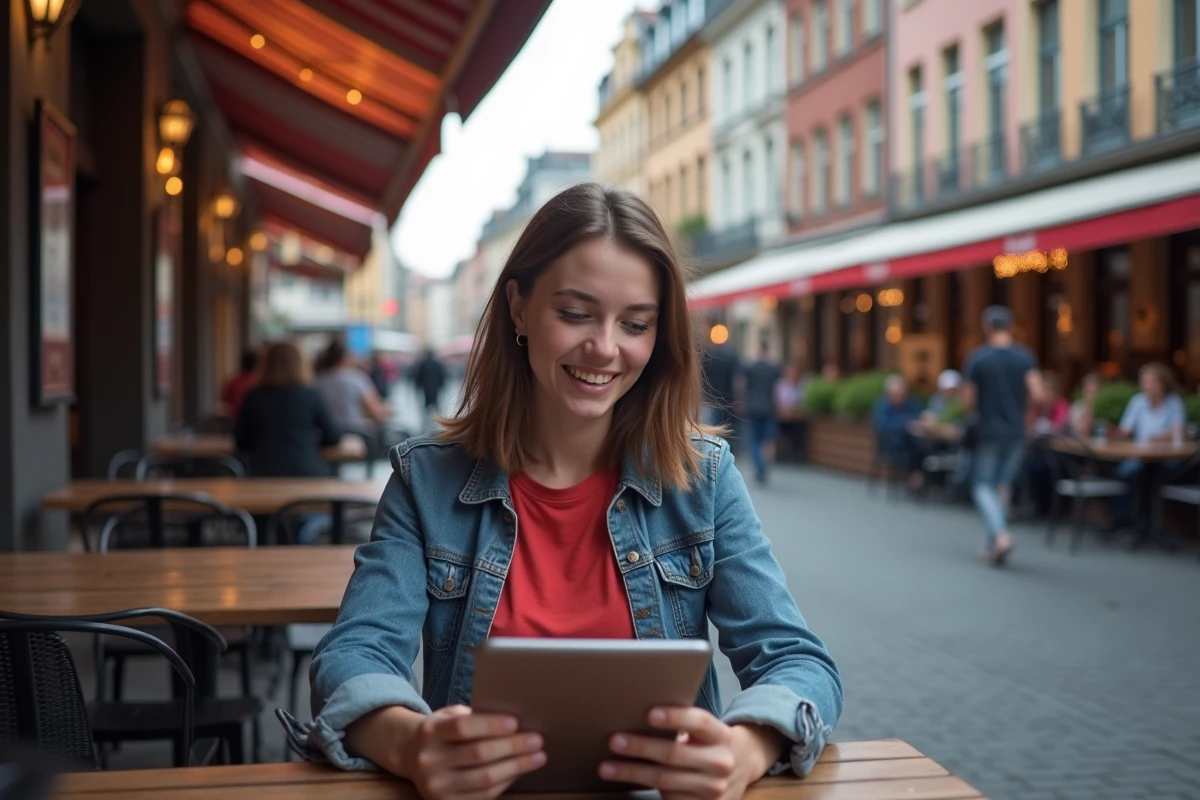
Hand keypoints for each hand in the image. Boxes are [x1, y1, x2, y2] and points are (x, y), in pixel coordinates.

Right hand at [399, 705, 546, 799]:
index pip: (462, 727)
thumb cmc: (441, 732)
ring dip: (516, 767)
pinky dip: (506, 782)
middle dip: (512, 747)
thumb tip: (514, 722)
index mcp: (430, 732)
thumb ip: (473, 717)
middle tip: (536, 740)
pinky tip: (518, 771)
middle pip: (478, 754)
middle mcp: (429, 760)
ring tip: (537, 757)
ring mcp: (435, 786)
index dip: (491, 725)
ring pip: (484, 779)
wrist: (411, 756)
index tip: (515, 722)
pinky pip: (483, 796)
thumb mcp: (449, 716)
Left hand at [599, 708, 784, 799]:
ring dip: (633, 774)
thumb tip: (638, 717)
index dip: (675, 717)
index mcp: (721, 736)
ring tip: (607, 767)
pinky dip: (645, 790)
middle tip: (614, 740)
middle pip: (675, 754)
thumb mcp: (706, 730)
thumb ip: (683, 725)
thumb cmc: (710, 742)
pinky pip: (669, 799)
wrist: (744, 767)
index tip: (648, 713)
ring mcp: (714, 790)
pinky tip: (626, 784)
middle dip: (641, 748)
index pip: (699, 722)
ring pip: (666, 781)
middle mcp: (721, 763)